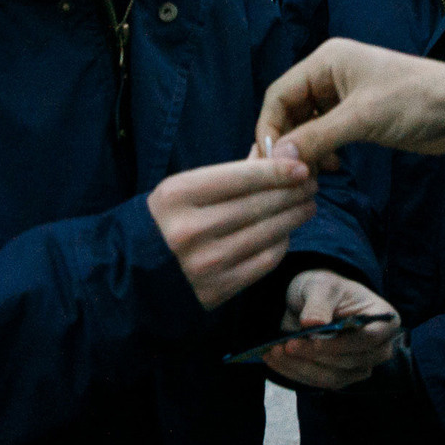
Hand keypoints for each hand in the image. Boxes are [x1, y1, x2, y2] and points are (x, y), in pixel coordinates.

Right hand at [149, 157, 318, 310]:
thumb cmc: (164, 221)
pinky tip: (286, 232)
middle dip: (292, 192)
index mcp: (178, 196)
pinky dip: (281, 243)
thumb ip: (226, 174)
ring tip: (306, 205)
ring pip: (267, 233)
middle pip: (258, 205)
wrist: (132, 272)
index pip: (240, 178)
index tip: (302, 166)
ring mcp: (205, 262)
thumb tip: (270, 156)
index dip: (277, 171)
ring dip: (294, 217)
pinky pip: (264, 261)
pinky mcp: (217, 289)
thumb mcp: (182, 189)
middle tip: (312, 183)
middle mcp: (191, 229)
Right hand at [252, 39, 444, 172]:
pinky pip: (325, 135)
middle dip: (287, 143)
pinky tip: (334, 168)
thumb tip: (277, 157)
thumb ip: (317, 136)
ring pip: (306, 126)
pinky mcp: (358, 117)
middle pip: (289, 112)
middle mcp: (329, 76)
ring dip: (305, 151)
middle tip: (290, 175)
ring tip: (314, 175)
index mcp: (326, 62)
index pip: (278, 95)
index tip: (269, 162)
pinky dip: (323, 152)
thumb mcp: (363, 117)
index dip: (268, 128)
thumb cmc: (416, 100)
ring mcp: (343, 97)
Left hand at [265, 270, 398, 390]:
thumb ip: (318, 303)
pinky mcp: (341, 377)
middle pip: (350, 362)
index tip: (310, 338)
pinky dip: (294, 372)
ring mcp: (360, 366)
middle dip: (315, 357)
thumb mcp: (320, 286)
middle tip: (284, 345)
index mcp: (383, 320)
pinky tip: (274, 360)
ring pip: (333, 377)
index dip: (340, 343)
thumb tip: (313, 323)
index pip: (368, 338)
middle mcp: (378, 348)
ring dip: (300, 368)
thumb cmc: (324, 288)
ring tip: (274, 352)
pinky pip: (319, 382)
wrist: (312, 301)